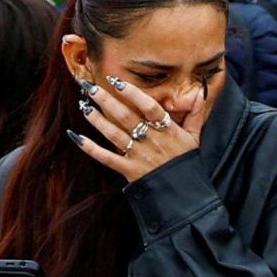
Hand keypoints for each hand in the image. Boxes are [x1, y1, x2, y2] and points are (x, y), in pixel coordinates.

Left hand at [74, 70, 207, 185]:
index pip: (149, 107)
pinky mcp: (128, 170)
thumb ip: (195, 114)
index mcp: (167, 130)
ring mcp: (138, 156)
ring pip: (114, 134)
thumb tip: (201, 93)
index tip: (117, 81)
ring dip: (97, 120)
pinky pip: (106, 158)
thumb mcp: (195, 138)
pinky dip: (90, 148)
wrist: (183, 195)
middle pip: (126, 117)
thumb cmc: (187, 163)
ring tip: (83, 105)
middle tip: (90, 86)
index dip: (133, 94)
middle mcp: (151, 140)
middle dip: (106, 100)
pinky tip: (75, 136)